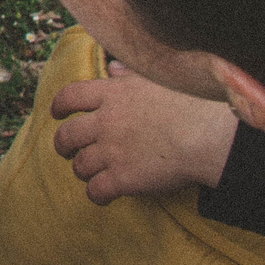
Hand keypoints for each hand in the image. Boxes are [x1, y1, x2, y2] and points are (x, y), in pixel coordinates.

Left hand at [51, 62, 239, 202]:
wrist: (207, 136)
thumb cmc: (190, 103)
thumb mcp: (155, 79)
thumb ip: (129, 74)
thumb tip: (113, 67)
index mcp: (112, 95)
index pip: (70, 96)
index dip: (59, 106)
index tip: (57, 113)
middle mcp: (105, 122)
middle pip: (68, 135)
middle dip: (62, 145)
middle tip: (66, 150)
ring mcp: (111, 151)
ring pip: (80, 165)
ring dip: (82, 170)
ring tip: (89, 174)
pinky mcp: (123, 179)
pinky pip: (96, 191)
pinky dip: (95, 195)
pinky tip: (102, 196)